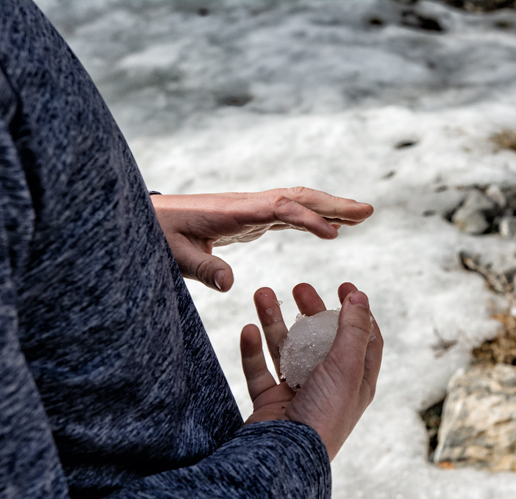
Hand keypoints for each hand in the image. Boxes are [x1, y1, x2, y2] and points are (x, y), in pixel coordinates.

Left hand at [151, 188, 372, 291]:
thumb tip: (231, 284)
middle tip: (368, 211)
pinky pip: (289, 213)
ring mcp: (252, 209)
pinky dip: (314, 217)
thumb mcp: (175, 255)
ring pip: (298, 202)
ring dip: (330, 206)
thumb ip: (203, 269)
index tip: (334, 234)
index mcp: (233, 212)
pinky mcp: (251, 217)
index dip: (308, 220)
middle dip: (333, 203)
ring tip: (363, 214)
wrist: (148, 218)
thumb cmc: (159, 235)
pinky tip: (332, 226)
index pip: (279, 210)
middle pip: (298, 197)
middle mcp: (248, 205)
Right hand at [240, 283, 382, 459]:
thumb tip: (360, 297)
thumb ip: (353, 330)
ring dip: (274, 321)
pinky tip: (248, 330)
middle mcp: (329, 387)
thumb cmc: (323, 415)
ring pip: (286, 350)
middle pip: (321, 340)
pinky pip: (259, 371)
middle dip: (311, 311)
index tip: (343, 286)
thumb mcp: (346, 367)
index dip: (357, 312)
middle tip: (299, 288)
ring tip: (262, 293)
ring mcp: (297, 395)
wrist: (283, 458)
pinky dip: (253, 350)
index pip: (363, 340)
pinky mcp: (270, 404)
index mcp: (356, 382)